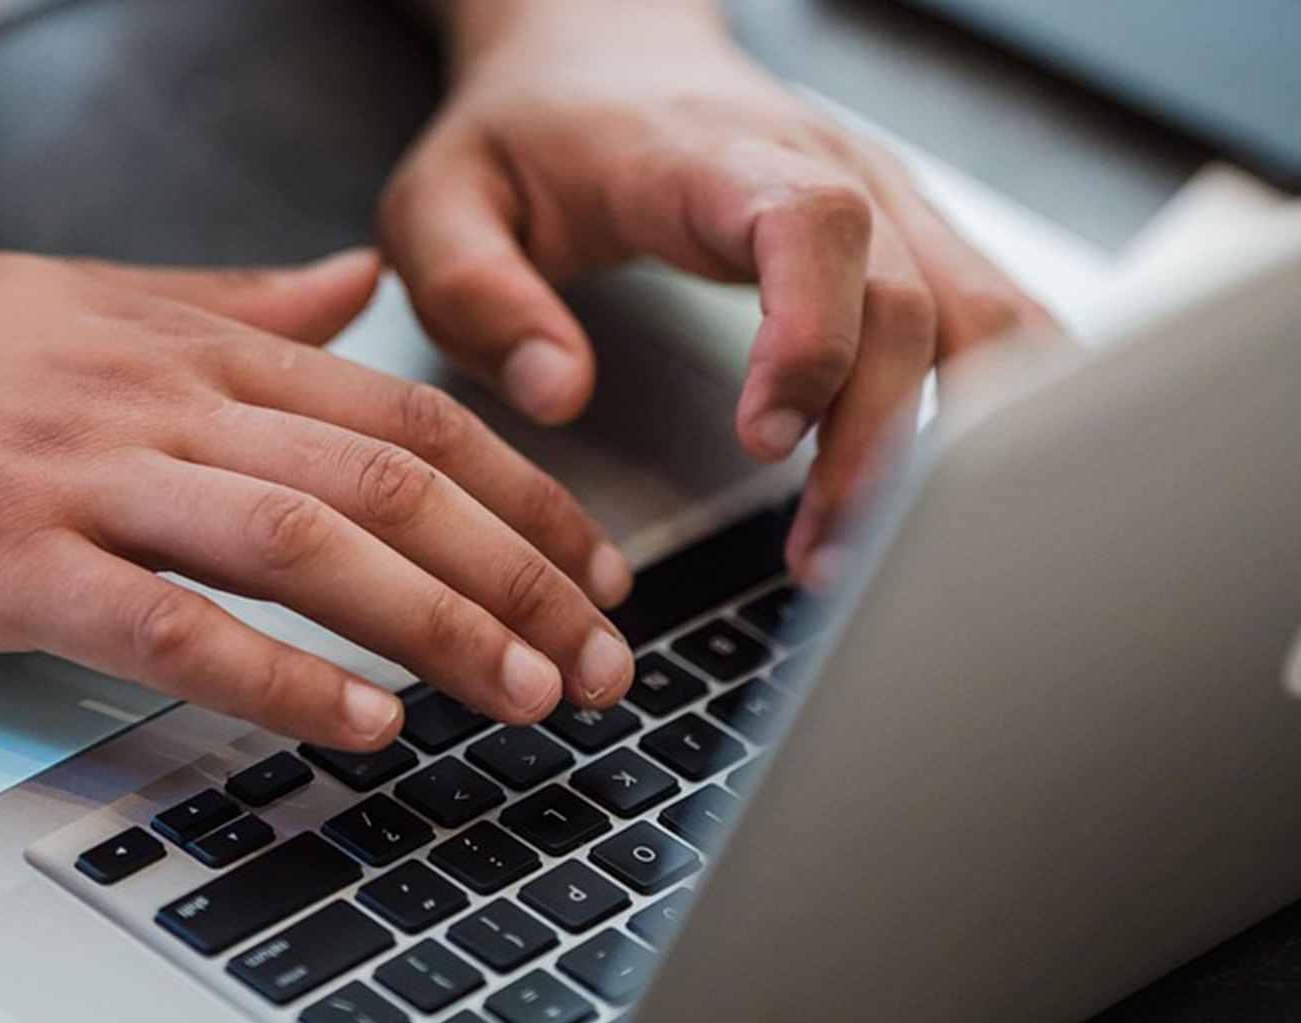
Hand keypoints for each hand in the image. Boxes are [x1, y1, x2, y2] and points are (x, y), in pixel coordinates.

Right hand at [0, 240, 636, 748]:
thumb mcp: (82, 300)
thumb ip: (231, 301)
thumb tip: (349, 288)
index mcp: (188, 342)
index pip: (405, 413)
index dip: (524, 496)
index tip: (594, 567)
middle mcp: (158, 397)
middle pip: (389, 479)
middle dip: (519, 575)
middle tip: (603, 657)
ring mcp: (83, 476)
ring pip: (307, 542)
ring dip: (436, 626)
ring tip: (524, 696)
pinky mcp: (5, 561)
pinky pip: (173, 622)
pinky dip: (280, 677)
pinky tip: (362, 726)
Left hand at [383, 0, 1053, 584]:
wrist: (597, 51)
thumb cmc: (526, 134)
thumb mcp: (443, 207)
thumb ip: (478, 295)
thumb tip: (560, 393)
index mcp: (710, 157)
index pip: (810, 226)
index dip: (811, 333)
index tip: (767, 439)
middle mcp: (821, 169)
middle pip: (908, 299)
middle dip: (874, 442)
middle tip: (817, 558)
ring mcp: (878, 201)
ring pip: (973, 317)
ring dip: (940, 443)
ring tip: (860, 548)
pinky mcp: (901, 237)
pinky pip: (988, 316)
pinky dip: (992, 405)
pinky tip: (950, 492)